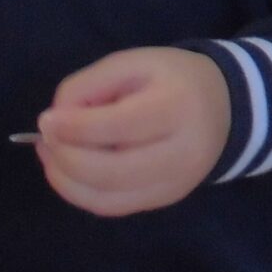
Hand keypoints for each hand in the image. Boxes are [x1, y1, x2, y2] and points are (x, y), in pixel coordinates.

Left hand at [33, 48, 232, 217]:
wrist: (225, 108)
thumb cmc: (172, 79)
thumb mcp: (133, 63)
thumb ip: (89, 85)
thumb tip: (55, 121)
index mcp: (177, 107)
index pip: (118, 127)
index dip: (73, 128)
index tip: (45, 120)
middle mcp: (181, 154)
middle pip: (110, 172)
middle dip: (65, 158)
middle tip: (46, 138)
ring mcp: (175, 184)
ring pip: (107, 198)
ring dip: (66, 180)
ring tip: (51, 154)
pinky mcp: (165, 200)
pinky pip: (112, 207)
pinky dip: (80, 193)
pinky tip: (68, 171)